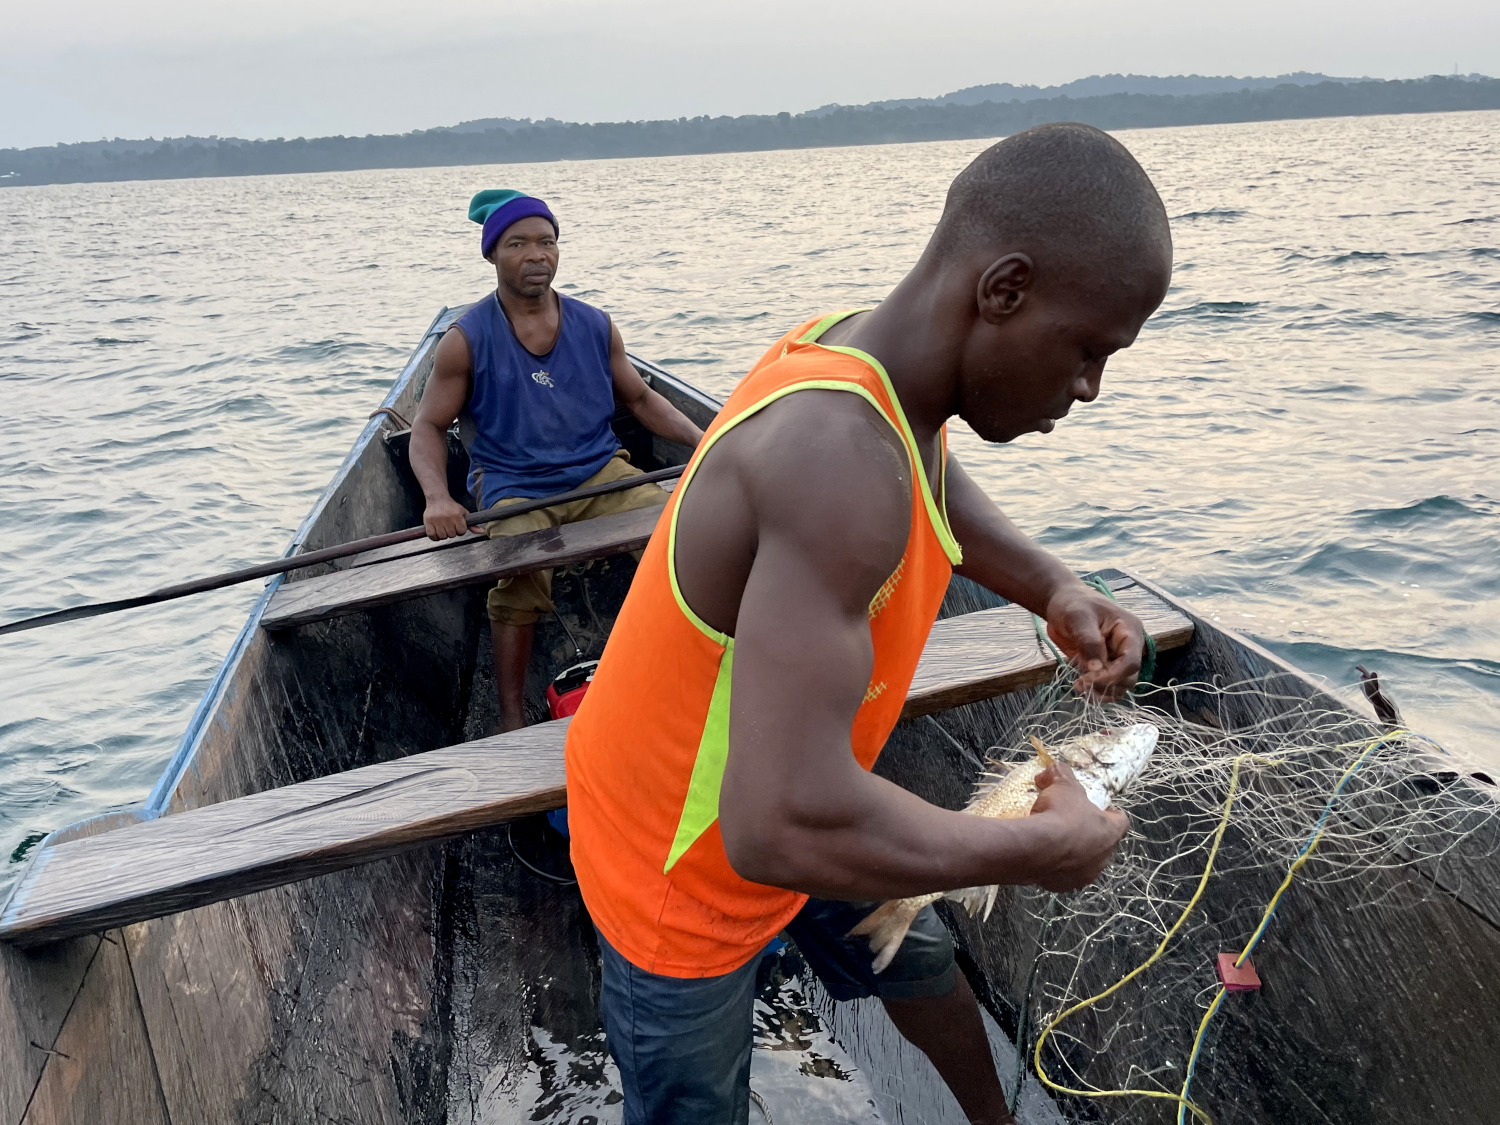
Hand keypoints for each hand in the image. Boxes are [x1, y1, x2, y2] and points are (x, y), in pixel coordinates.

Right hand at [422, 495, 470, 540]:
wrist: (438, 499)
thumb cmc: (452, 507)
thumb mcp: (464, 513)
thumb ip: (472, 524)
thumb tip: (482, 532)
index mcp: (457, 515)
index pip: (461, 531)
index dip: (461, 530)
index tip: (458, 526)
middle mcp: (447, 517)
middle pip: (452, 535)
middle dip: (452, 532)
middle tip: (450, 527)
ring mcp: (436, 520)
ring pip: (442, 536)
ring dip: (444, 535)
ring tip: (444, 529)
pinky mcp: (428, 522)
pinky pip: (432, 536)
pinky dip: (435, 537)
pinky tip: (437, 532)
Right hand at [1026, 762, 1128, 891]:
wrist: (1037, 848)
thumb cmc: (1059, 814)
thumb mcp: (1062, 784)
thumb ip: (1061, 773)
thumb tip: (1052, 769)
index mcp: (1110, 831)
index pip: (1121, 821)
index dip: (1112, 814)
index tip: (1102, 809)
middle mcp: (1103, 856)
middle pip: (1102, 844)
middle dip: (1089, 834)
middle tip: (1071, 824)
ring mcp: (1085, 874)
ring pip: (1084, 863)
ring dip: (1074, 854)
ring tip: (1055, 843)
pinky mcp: (1065, 886)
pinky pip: (1064, 876)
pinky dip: (1057, 868)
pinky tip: (1043, 857)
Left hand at [1043, 584, 1144, 701]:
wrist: (1061, 602)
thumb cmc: (1072, 604)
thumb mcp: (1078, 617)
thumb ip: (1089, 642)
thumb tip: (1096, 669)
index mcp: (1129, 632)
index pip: (1131, 661)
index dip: (1113, 675)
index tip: (1089, 679)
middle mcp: (1127, 648)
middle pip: (1128, 678)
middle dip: (1106, 685)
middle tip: (1081, 684)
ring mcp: (1116, 658)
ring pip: (1120, 686)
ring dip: (1102, 693)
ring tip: (1079, 687)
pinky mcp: (1103, 666)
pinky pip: (1107, 686)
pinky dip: (1096, 691)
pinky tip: (1080, 686)